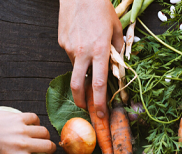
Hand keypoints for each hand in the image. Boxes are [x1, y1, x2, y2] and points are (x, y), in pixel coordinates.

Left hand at [0, 110, 58, 153]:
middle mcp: (22, 144)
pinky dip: (35, 122)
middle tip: (47, 150)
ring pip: (44, 132)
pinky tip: (31, 126)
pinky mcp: (18, 118)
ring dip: (44, 136)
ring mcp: (21, 130)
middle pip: (49, 146)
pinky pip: (35, 118)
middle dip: (51, 149)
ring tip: (40, 138)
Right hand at [58, 0, 123, 117]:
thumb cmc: (101, 10)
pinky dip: (78, 58)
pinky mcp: (62, 42)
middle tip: (87, 109)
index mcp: (99, 51)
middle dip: (82, 101)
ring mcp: (69, 48)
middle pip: (79, 85)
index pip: (99, 84)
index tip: (101, 115)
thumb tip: (119, 68)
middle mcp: (83, 52)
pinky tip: (83, 44)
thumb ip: (118, 50)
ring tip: (89, 68)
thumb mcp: (116, 30)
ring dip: (82, 75)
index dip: (99, 102)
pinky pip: (71, 56)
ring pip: (76, 70)